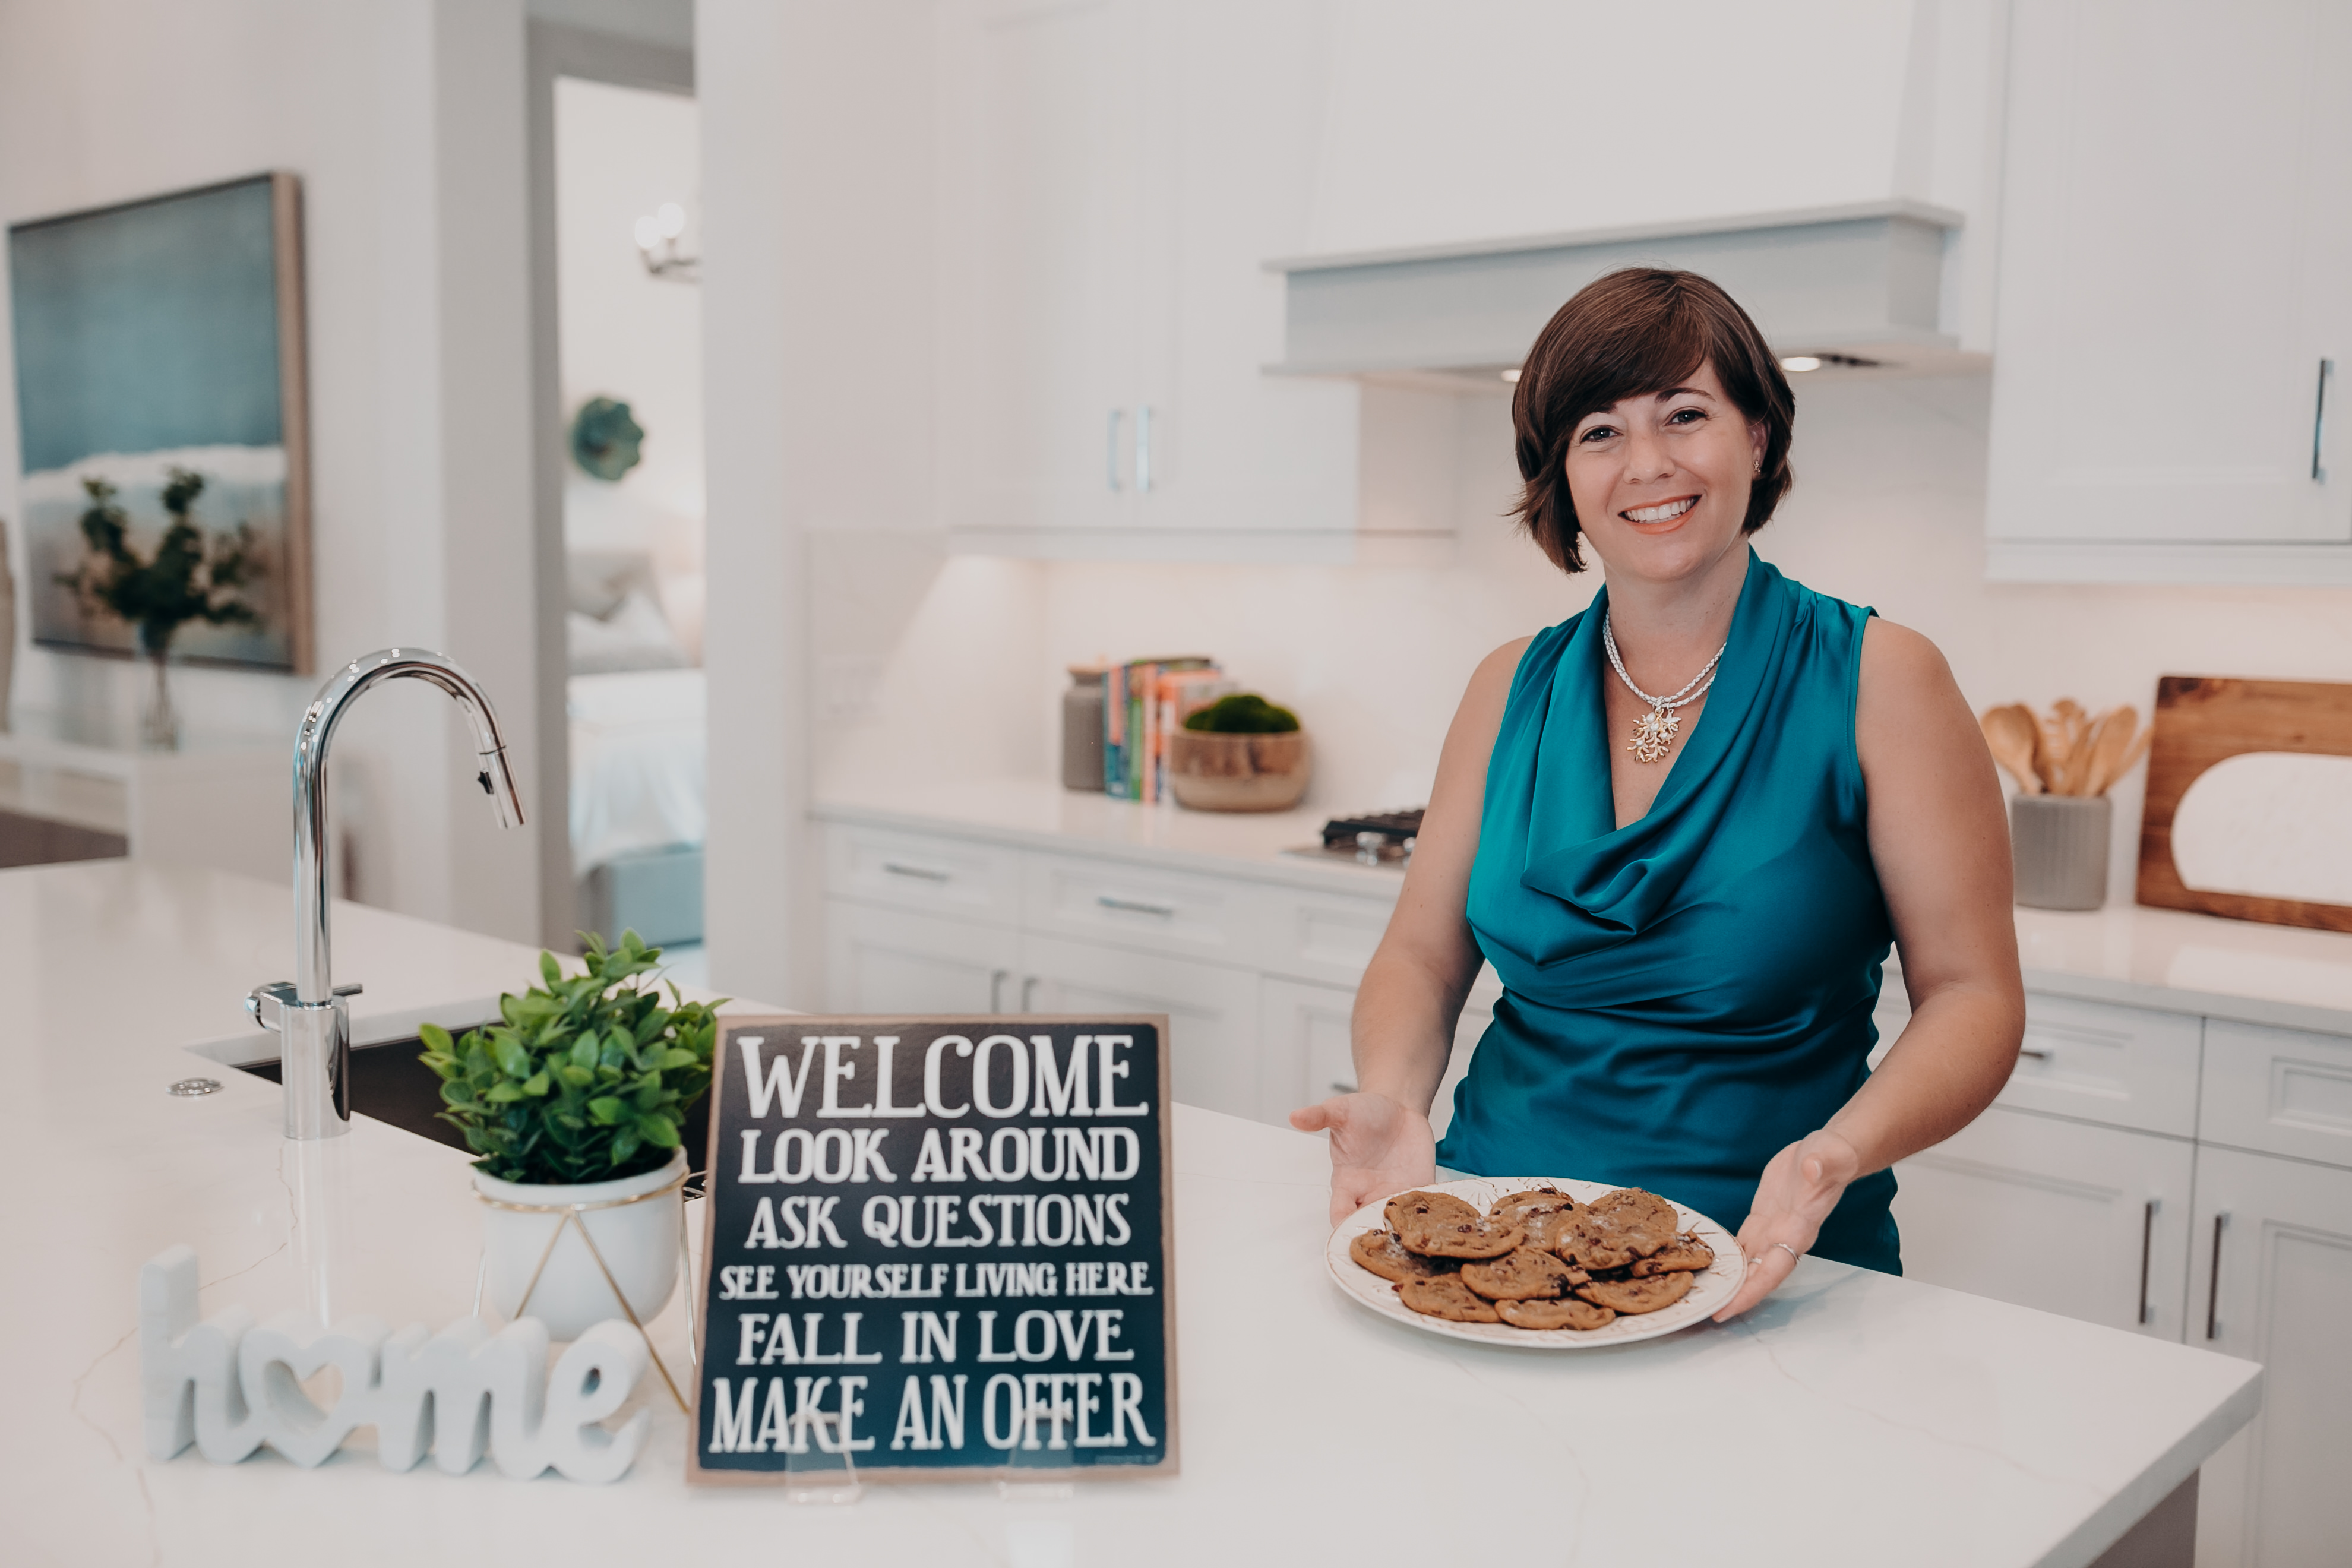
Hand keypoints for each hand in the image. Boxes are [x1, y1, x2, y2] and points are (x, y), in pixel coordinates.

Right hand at [1290, 1091, 1436, 1227]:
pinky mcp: (1419, 1187)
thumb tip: (1295, 1116)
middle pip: (1369, 1223)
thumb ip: (1319, 1116)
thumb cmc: (1365, 1113)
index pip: (1340, 1213)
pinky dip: (1427, 1215)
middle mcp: (1371, 1192)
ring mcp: (1396, 1192)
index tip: (1350, 1230)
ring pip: (1397, 1222)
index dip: (1343, 1224)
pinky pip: (1424, 1209)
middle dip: (1376, 1232)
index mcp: (1348, 1181)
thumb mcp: (1341, 1111)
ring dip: (1403, 1227)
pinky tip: (1432, 1218)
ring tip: (1410, 1231)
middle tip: (1385, 1235)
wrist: (1397, 1107)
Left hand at [1713, 1128, 1860, 1322]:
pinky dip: (1724, 1255)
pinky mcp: (1761, 1217)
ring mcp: (1772, 1229)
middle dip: (1733, 1295)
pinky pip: (1741, 1243)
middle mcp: (1784, 1236)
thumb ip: (1822, 1165)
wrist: (1826, 1151)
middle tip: (1703, 1311)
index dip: (1752, 1291)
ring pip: (1747, 1263)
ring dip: (1727, 1279)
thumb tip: (1813, 1168)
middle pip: (1757, 1275)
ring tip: (1698, 1294)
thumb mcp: (1829, 1155)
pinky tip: (1704, 1261)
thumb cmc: (1833, 1156)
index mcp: (1800, 1228)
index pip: (1775, 1269)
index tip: (1729, 1309)